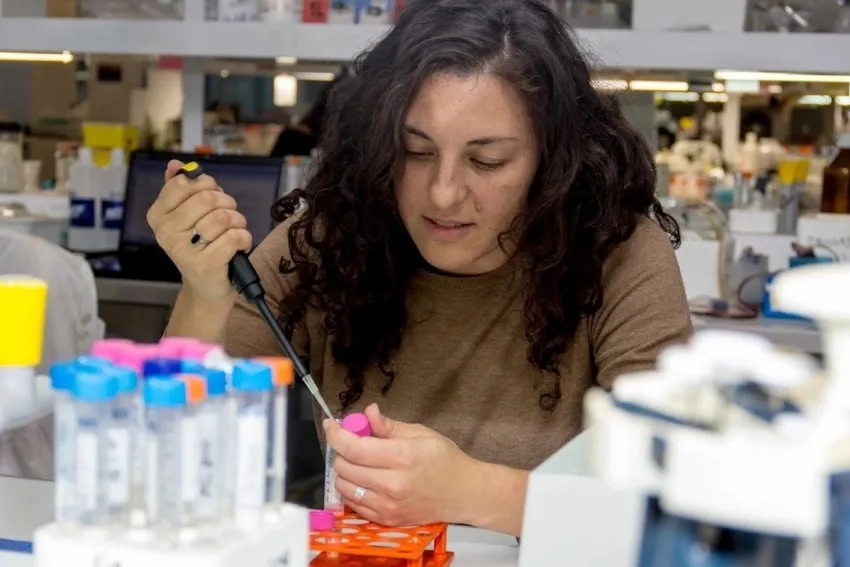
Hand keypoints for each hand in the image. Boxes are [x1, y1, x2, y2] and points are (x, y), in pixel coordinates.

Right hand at [146, 159, 251, 301]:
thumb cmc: (201, 248)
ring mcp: (184, 250)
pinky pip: (234, 237)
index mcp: (158, 215)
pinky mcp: (205, 265)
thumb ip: (179, 189)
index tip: (213, 195)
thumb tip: (175, 164)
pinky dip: (244, 238)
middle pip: (207, 198)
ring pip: (223, 217)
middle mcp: (166, 232)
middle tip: (229, 216)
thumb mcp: (187, 217)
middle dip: (227, 203)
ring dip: (238, 221)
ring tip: (234, 231)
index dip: (207, 184)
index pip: (184, 183)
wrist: (206, 289)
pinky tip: (239, 246)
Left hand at [326, 404, 477, 526]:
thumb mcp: (421, 434)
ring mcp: (388, 506)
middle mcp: (392, 485)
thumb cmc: (445, 459)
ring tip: (357, 461)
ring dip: (343, 471)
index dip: (336, 434)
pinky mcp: (386, 520)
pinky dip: (352, 489)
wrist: (464, 493)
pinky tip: (363, 479)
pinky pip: (354, 504)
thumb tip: (367, 413)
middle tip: (349, 442)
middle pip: (344, 467)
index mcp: (402, 457)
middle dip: (340, 450)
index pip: (354, 448)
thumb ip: (389, 426)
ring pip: (344, 487)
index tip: (331, 424)